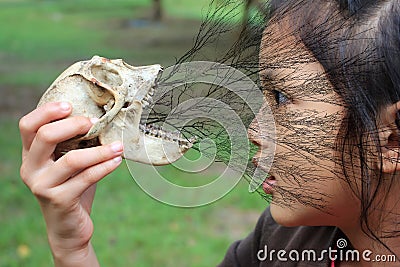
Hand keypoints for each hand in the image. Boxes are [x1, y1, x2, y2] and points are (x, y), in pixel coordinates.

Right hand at [19, 102, 122, 266]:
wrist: (69, 227)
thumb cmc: (73, 187)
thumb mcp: (70, 162)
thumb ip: (76, 143)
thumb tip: (103, 116)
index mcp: (30, 155)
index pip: (27, 125)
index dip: (47, 111)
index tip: (70, 105)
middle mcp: (30, 168)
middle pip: (45, 136)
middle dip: (73, 125)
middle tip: (95, 122)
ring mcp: (42, 186)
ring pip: (71, 160)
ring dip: (99, 150)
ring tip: (119, 145)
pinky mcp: (59, 200)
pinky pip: (86, 178)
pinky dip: (105, 167)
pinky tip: (118, 160)